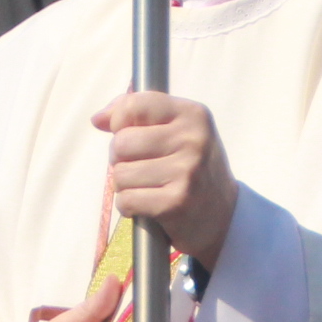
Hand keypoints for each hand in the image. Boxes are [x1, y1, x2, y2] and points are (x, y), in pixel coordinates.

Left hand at [96, 90, 236, 268]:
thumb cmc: (191, 167)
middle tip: (142, 167)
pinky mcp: (176, 203)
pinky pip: (126, 200)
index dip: (119, 121)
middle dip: (121, 159)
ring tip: (149, 187)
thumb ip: (138, 114)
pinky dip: (130, 206)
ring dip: (126, 186)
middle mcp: (192, 139)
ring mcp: (186, 171)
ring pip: (120, 174)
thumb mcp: (177, 130)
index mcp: (192, 114)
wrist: (224, 216)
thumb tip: (98, 119)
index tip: (129, 134)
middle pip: (121, 143)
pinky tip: (149, 205)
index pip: (134, 105)